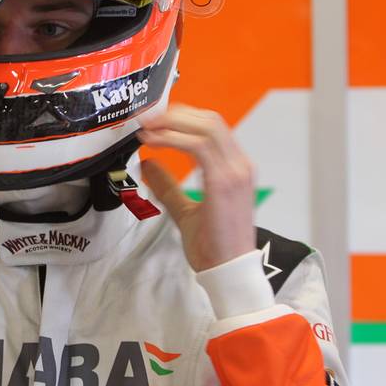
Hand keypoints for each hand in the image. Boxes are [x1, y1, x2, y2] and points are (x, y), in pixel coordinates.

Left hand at [137, 104, 254, 271]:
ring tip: (147, 128)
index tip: (155, 120)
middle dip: (175, 114)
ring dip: (172, 122)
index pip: (211, 127)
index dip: (182, 117)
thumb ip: (168, 186)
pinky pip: (199, 147)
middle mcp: (238, 165)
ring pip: (206, 127)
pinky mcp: (224, 182)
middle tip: (146, 119)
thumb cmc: (214, 247)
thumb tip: (147, 165)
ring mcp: (234, 172)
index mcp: (234, 168)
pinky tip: (154, 142)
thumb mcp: (185, 210)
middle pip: (209, 120)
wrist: (228, 271)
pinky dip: (173, 138)